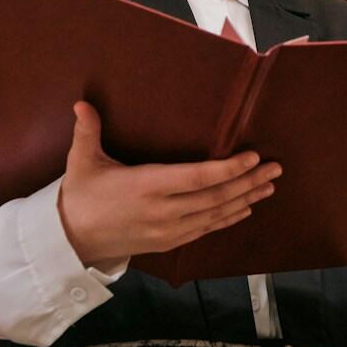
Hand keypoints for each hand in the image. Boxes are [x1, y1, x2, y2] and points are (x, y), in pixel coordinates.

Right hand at [57, 101, 280, 270]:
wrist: (72, 240)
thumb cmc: (80, 197)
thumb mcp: (81, 162)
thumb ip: (87, 131)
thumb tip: (82, 103)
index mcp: (146, 187)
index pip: (197, 178)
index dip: (228, 169)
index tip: (252, 157)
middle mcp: (163, 211)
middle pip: (216, 197)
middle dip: (248, 182)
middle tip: (275, 168)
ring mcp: (168, 231)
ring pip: (216, 215)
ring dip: (246, 199)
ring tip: (269, 185)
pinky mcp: (169, 243)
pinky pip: (207, 230)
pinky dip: (229, 218)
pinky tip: (246, 207)